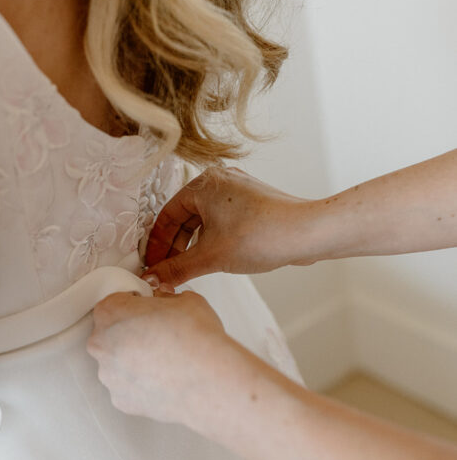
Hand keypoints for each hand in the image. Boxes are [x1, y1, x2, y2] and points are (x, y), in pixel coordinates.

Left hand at [86, 288, 231, 430]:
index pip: (114, 302)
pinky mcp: (121, 400)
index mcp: (111, 312)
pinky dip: (141, 384)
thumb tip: (166, 301)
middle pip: (111, 334)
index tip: (146, 310)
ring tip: (163, 359)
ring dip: (134, 360)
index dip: (134, 305)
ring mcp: (110, 375)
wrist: (210, 380)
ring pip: (117, 363)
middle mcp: (103, 344)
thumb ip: (166, 297)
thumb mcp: (185, 299)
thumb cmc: (197, 340)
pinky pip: (127, 387)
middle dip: (131, 333)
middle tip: (158, 334)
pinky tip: (162, 378)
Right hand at [144, 165, 315, 286]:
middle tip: (167, 271)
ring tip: (187, 269)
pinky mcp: (251, 202)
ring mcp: (237, 190)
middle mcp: (219, 180)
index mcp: (203, 183)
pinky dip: (211, 239)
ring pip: (203, 220)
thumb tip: (153, 279)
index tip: (152, 265)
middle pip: (184, 217)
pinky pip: (221, 220)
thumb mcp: (210, 256)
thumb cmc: (263, 235)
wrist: (307, 233)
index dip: (157, 245)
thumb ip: (176, 268)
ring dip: (192, 245)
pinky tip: (210, 259)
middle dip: (175, 246)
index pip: (167, 215)